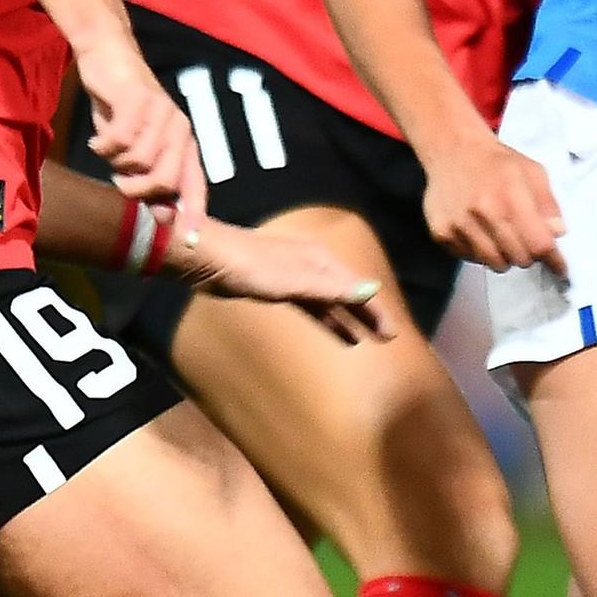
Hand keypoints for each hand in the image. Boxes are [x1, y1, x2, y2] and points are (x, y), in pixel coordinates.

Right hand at [76, 35, 206, 228]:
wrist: (109, 59)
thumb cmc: (123, 109)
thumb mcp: (137, 149)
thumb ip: (151, 180)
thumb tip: (163, 217)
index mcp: (185, 143)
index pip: (194, 183)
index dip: (193, 212)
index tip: (189, 240)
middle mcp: (180, 128)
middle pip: (164, 180)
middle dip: (136, 190)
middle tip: (118, 180)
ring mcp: (161, 112)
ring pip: (138, 161)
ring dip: (115, 163)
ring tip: (108, 150)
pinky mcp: (137, 99)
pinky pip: (119, 140)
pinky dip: (102, 145)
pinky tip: (97, 138)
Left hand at [173, 219, 390, 343]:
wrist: (204, 255)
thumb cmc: (247, 267)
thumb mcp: (291, 281)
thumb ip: (330, 288)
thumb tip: (372, 290)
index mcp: (319, 259)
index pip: (357, 287)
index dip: (375, 310)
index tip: (392, 333)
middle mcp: (312, 263)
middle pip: (346, 292)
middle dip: (367, 314)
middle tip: (387, 338)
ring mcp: (294, 275)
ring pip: (329, 300)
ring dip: (347, 319)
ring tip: (365, 341)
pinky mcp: (276, 286)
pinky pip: (311, 305)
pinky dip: (325, 318)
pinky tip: (334, 331)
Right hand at [425, 131, 565, 275]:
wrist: (453, 150)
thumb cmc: (496, 162)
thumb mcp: (533, 171)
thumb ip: (548, 204)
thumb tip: (556, 234)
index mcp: (510, 194)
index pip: (539, 244)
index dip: (553, 258)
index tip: (559, 266)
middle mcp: (483, 211)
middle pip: (519, 258)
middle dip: (528, 253)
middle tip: (525, 238)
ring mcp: (459, 224)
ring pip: (495, 263)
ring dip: (504, 254)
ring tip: (500, 232)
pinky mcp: (441, 233)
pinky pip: (471, 259)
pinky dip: (480, 251)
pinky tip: (480, 230)